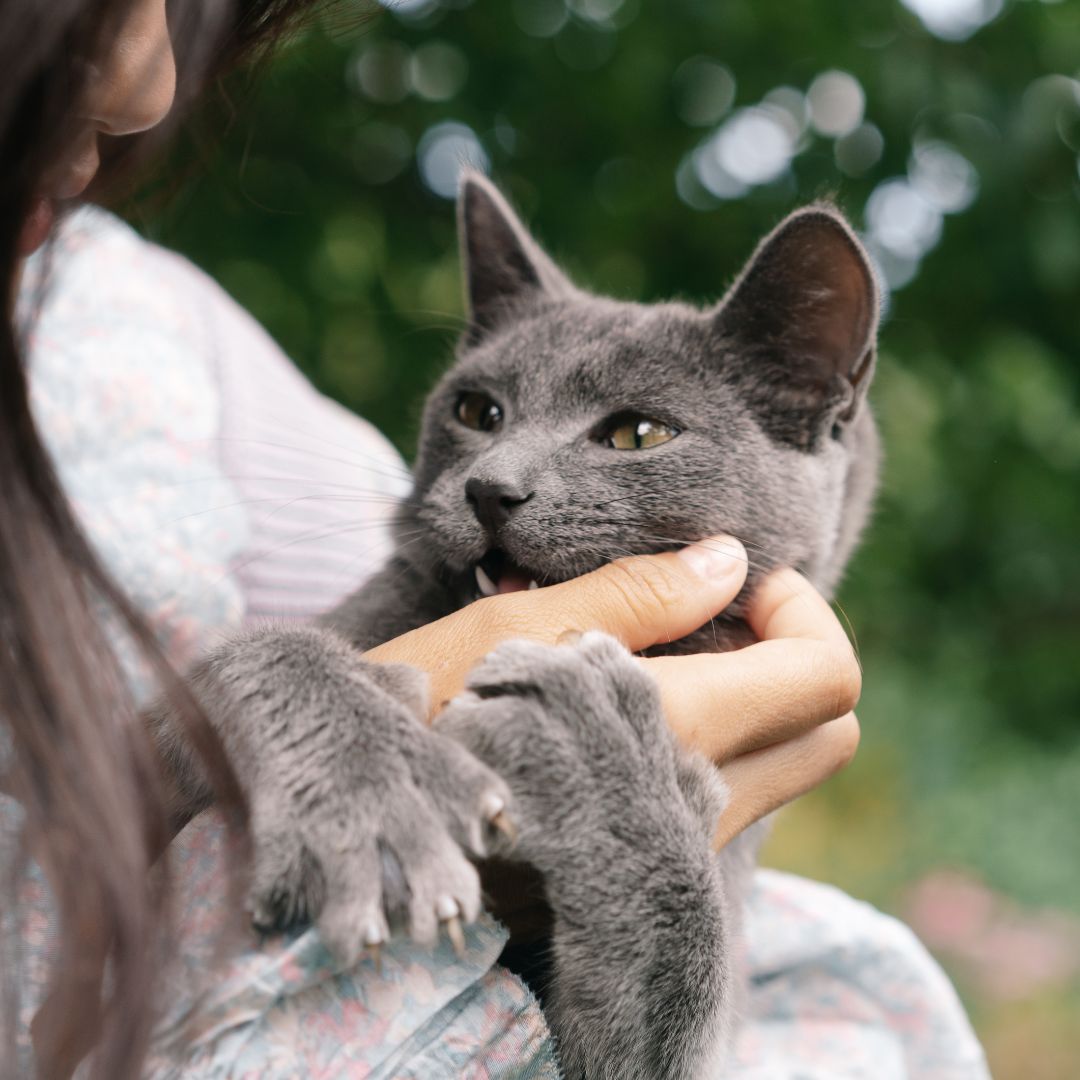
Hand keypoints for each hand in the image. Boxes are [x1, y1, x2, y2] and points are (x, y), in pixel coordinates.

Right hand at [363, 536, 860, 846]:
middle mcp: (695, 808)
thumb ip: (635, 595)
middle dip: (792, 653)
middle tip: (712, 614)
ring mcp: (675, 851)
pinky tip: (629, 702)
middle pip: (828, 731)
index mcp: (674, 733)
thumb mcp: (513, 634)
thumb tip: (730, 561)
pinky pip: (730, 795)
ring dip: (754, 694)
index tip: (732, 582)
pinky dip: (714, 735)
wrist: (353, 822)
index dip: (800, 610)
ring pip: (784, 767)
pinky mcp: (644, 866)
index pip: (825, 677)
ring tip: (659, 650)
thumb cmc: (416, 711)